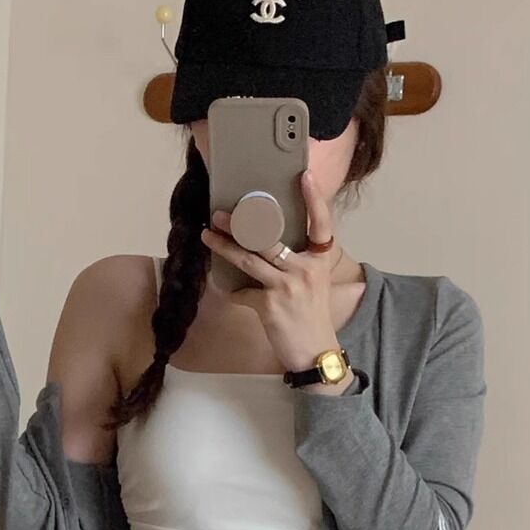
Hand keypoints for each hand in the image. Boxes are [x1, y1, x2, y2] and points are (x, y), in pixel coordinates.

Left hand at [201, 170, 350, 382]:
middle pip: (269, 237)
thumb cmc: (311, 316)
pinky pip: (242, 292)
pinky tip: (225, 288)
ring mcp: (287, 287)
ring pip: (249, 259)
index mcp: (319, 260)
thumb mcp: (313, 283)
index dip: (315, 198)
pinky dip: (232, 291)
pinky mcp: (269, 305)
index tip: (304, 176)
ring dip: (224, 246)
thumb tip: (264, 242)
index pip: (321, 223)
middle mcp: (305, 269)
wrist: (314, 353)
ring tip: (207, 235)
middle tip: (220, 213)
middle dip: (241, 223)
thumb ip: (297, 261)